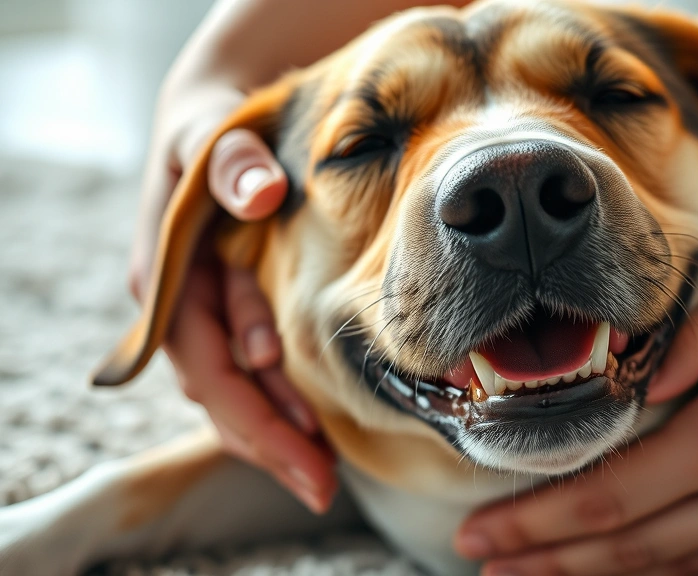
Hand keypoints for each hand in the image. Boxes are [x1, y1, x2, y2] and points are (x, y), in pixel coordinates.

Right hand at [131, 75, 336, 512]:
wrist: (218, 111)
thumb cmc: (217, 123)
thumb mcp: (216, 131)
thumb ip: (233, 163)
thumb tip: (262, 196)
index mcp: (166, 272)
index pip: (202, 356)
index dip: (249, 401)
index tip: (302, 435)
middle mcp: (179, 304)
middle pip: (218, 389)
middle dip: (268, 439)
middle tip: (321, 485)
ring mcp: (206, 312)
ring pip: (234, 390)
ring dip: (275, 431)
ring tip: (322, 473)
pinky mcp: (233, 311)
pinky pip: (250, 371)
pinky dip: (280, 402)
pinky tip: (315, 427)